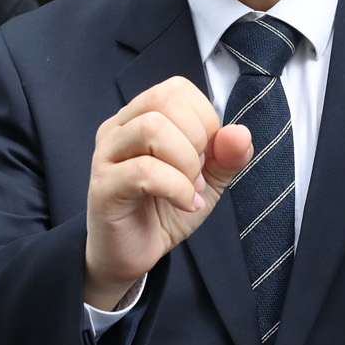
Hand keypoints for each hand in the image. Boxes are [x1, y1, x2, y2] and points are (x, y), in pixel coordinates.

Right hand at [84, 76, 251, 309]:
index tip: (205, 156)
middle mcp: (118, 128)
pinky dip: (177, 188)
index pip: (176, 89)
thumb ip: (227, 156)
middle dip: (196, 137)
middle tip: (197, 172)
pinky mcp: (103, 186)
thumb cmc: (163, 211)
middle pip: (163, 99)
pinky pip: (144, 171)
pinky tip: (185, 204)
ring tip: (190, 188)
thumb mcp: (207, 181)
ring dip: (185, 162)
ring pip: (152, 129)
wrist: (131, 255)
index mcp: (140, 117)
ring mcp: (106, 155)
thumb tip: (240, 133)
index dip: (204, 119)